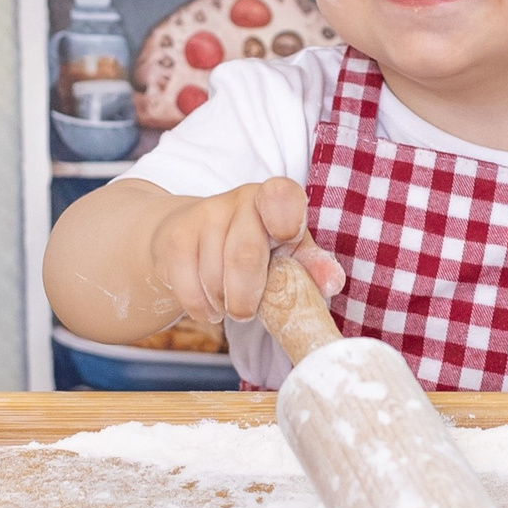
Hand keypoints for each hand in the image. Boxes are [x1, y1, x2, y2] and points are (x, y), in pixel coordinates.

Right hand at [149, 177, 343, 324]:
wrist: (190, 242)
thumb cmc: (254, 249)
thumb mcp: (287, 253)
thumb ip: (311, 266)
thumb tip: (332, 282)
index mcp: (276, 199)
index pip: (282, 195)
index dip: (285, 218)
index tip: (285, 238)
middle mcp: (240, 200)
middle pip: (244, 255)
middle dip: (248, 297)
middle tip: (247, 313)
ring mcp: (204, 216)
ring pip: (215, 278)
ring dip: (224, 304)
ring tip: (228, 300)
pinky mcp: (174, 239)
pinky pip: (190, 289)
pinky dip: (202, 309)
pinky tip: (208, 304)